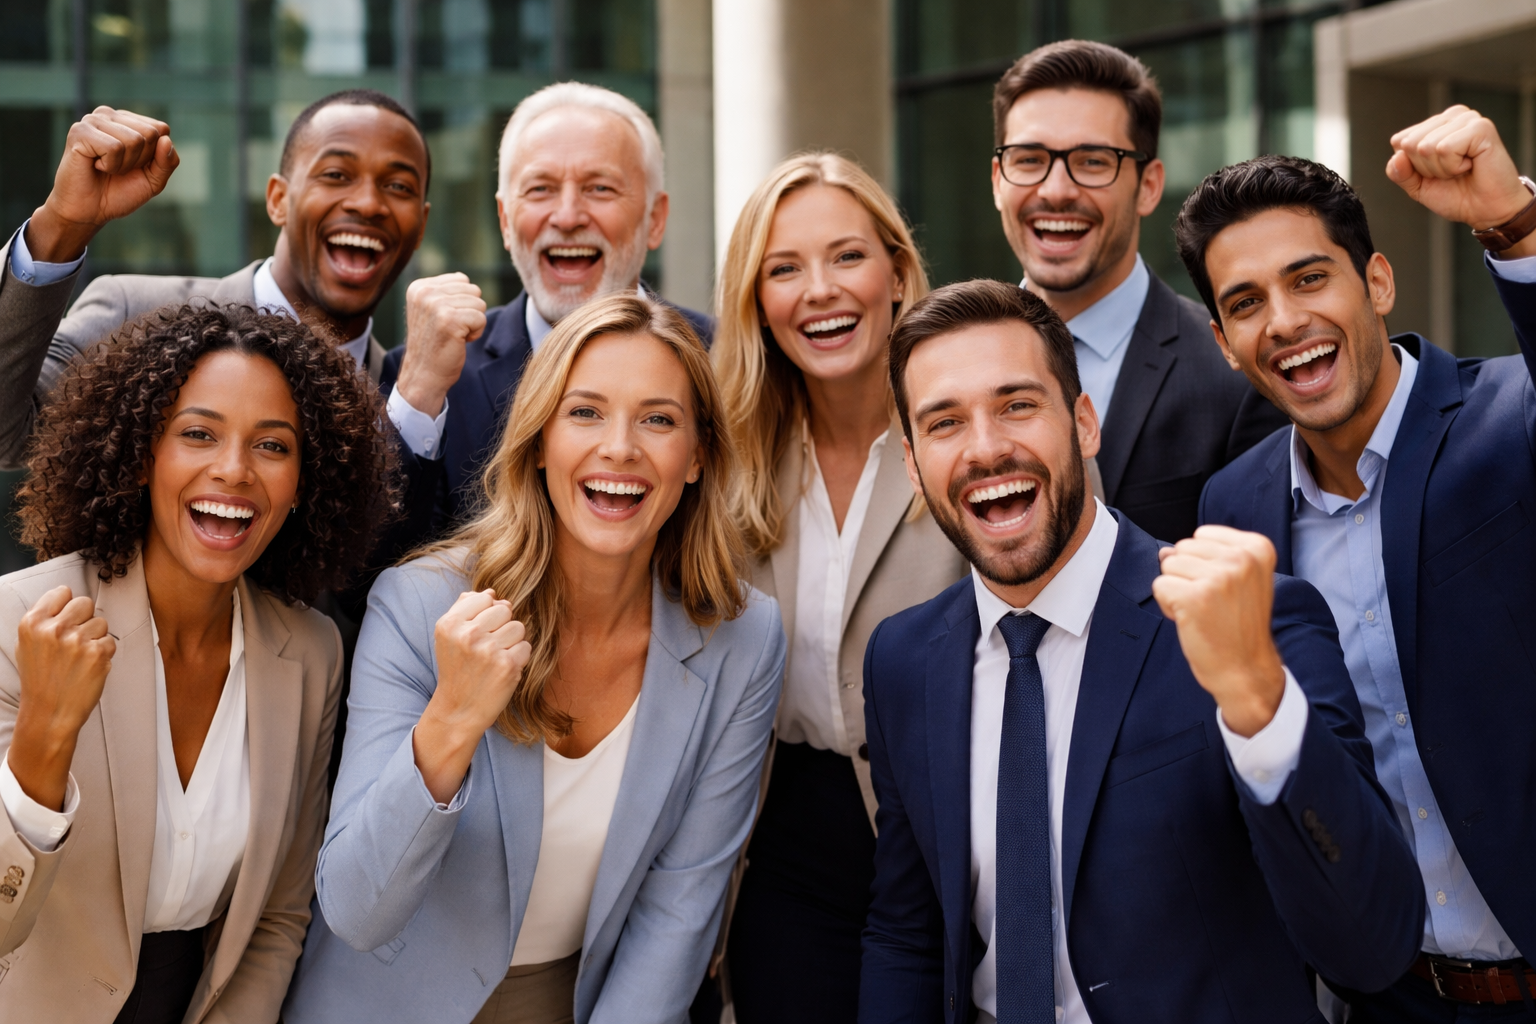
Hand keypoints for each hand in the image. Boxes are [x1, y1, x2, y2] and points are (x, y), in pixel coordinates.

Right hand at [9, 586, 114, 811]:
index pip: (62, 592)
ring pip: (101, 622)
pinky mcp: (97, 653)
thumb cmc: (40, 678)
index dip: (66, 606)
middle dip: (84, 619)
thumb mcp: (28, 644)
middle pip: (85, 602)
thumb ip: (44, 619)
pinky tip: (89, 667)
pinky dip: (104, 654)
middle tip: (74, 642)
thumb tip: (65, 596)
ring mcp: (77, 640)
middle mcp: (54, 628)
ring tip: (79, 658)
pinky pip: (110, 641)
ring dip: (95, 637)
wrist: (50, 713)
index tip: (65, 621)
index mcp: (32, 622)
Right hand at [24, 107, 178, 263]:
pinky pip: (114, 147)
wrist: (89, 211)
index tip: (134, 166)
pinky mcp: (79, 131)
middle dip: (140, 160)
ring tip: (105, 167)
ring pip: (134, 140)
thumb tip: (166, 139)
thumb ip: (167, 162)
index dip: (154, 156)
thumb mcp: (154, 180)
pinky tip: (95, 165)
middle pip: (150, 133)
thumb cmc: (119, 192)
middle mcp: (109, 114)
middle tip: (118, 168)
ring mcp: (92, 120)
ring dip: (124, 164)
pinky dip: (110, 165)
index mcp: (127, 120)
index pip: (161, 129)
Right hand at [394, 273, 486, 417]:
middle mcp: (425, 292)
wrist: (424, 374)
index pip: (461, 279)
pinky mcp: (450, 320)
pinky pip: (481, 318)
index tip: (445, 320)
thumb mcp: (431, 310)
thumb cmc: (433, 344)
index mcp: (419, 287)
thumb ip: (444, 292)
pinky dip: (476, 332)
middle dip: (470, 311)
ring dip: (473, 323)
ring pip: (479, 303)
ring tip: (455, 335)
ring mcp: (436, 305)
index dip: (461, 302)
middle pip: (473, 290)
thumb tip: (464, 278)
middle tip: (452, 329)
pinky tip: (460, 341)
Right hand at [414, 590, 530, 801]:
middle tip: (488, 647)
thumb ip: (465, 608)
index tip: (479, 631)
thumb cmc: (458, 669)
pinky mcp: (507, 665)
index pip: (485, 597)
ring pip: (518, 627)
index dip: (487, 613)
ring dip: (512, 642)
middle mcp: (467, 634)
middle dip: (502, 626)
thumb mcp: (449, 636)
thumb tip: (492, 592)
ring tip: (496, 658)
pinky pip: (526, 646)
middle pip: (505, 609)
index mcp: (450, 623)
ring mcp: (488, 650)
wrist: (459, 709)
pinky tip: (503, 669)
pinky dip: (519, 658)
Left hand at [1152, 526, 1284, 737]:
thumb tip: (1164, 551)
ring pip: (1168, 565)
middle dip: (1188, 576)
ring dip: (1177, 590)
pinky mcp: (1195, 596)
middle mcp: (1241, 558)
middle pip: (1182, 548)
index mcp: (1257, 548)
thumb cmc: (1238, 626)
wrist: (1246, 669)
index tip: (1224, 589)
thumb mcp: (1236, 581)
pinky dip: (1167, 605)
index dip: (1202, 563)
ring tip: (1202, 612)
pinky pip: (1159, 586)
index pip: (1202, 535)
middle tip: (1212, 604)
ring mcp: (1218, 577)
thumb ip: (1203, 558)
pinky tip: (1191, 620)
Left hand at [1388, 105, 1535, 257]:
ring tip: (1463, 169)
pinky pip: (1444, 149)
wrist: (1486, 209)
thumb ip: (1400, 173)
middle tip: (1452, 172)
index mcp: (1435, 124)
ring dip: (1442, 169)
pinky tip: (1471, 165)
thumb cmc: (1456, 195)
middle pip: (1409, 143)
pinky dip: (1453, 166)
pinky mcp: (1480, 127)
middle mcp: (1451, 116)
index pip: (1399, 141)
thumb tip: (1397, 157)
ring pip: (1425, 147)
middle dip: (1426, 168)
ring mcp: (1467, 119)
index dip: (1412, 166)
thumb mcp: (1417, 186)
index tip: (1436, 171)